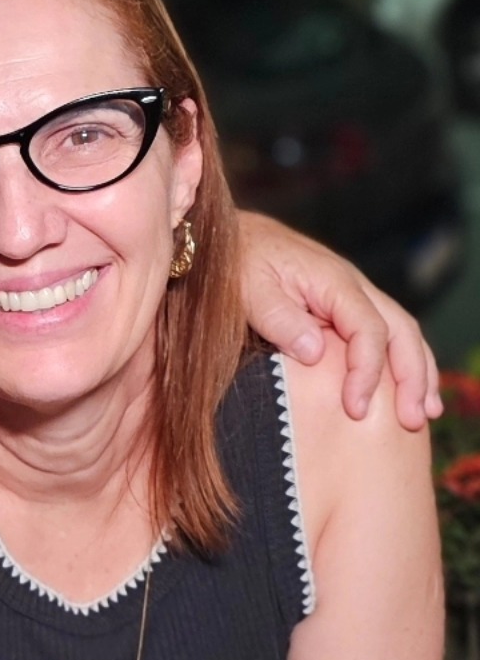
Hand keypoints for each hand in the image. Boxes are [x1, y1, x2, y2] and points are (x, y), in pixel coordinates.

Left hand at [235, 211, 439, 429]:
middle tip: (413, 420)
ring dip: (419, 373)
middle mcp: (354, 287)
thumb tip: (314, 353)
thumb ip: (280, 319)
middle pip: (401, 331)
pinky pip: (387, 335)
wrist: (234, 238)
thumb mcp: (248, 288)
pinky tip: (409, 391)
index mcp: (333, 282)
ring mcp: (355, 297)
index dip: (367, 371)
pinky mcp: (347, 309)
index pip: (368, 329)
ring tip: (425, 414)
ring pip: (403, 333)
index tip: (356, 408)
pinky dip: (404, 363)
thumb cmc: (237, 263)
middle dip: (413, 377)